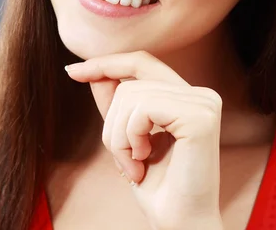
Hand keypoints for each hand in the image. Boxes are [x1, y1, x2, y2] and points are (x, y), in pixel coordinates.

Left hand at [65, 50, 223, 229]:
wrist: (178, 225)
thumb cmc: (157, 188)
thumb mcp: (127, 136)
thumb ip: (115, 102)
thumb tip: (93, 71)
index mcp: (187, 96)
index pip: (141, 62)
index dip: (106, 63)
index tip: (71, 71)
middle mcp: (201, 95)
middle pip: (129, 80)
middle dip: (111, 121)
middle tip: (123, 160)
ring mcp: (204, 103)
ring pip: (130, 95)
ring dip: (119, 137)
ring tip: (134, 166)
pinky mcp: (201, 117)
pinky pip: (142, 108)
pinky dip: (130, 137)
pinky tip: (142, 162)